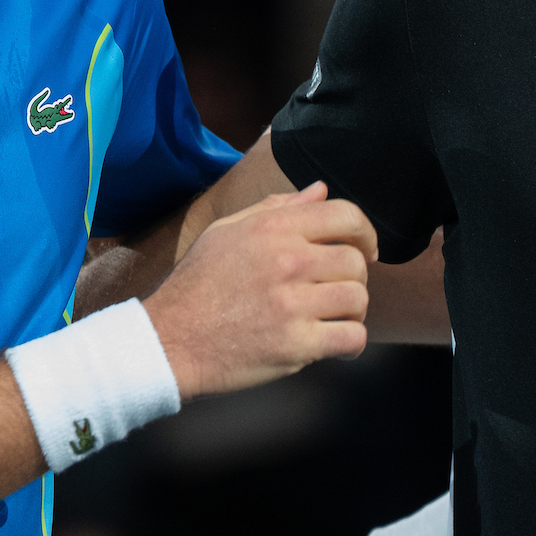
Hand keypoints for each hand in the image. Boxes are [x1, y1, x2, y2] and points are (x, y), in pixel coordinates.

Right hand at [144, 181, 375, 398]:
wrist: (170, 340)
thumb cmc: (197, 286)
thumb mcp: (227, 232)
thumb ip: (276, 208)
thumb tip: (320, 190)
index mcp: (272, 228)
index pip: (346, 215)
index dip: (365, 233)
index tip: (364, 249)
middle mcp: (287, 261)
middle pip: (356, 262)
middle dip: (354, 278)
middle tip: (337, 291)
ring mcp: (292, 304)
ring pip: (359, 299)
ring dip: (353, 311)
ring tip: (334, 318)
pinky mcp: (296, 345)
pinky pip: (352, 337)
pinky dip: (352, 343)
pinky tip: (337, 343)